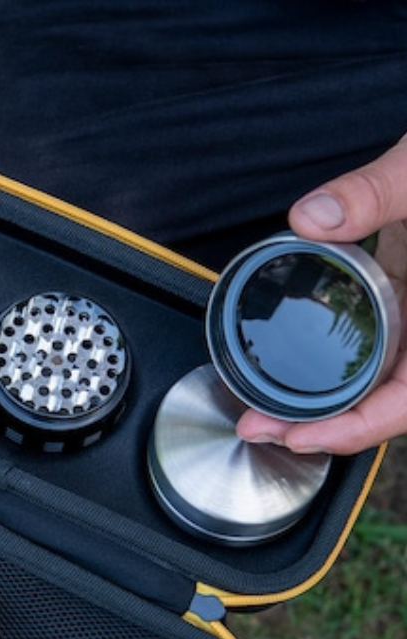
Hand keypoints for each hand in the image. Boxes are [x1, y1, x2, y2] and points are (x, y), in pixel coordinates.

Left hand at [236, 140, 406, 453]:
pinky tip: (288, 374)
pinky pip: (371, 350)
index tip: (299, 437)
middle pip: (382, 403)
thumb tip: (310, 219)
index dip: (356, 429)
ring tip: (262, 414)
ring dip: (321, 405)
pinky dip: (330, 371)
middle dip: (320, 427)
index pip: (406, 402)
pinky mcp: (403, 300)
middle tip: (255, 426)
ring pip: (375, 382)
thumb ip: (375, 193)